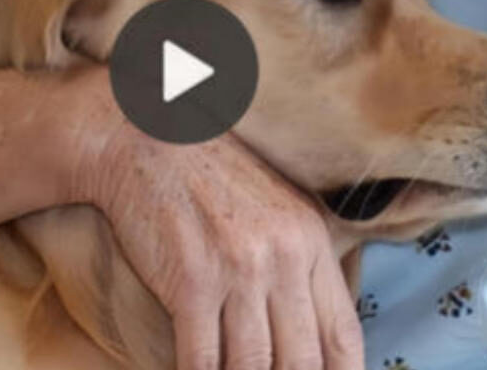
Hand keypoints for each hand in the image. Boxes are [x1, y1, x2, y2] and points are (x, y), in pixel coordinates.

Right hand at [76, 123, 364, 369]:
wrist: (143, 139)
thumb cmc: (206, 174)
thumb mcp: (274, 208)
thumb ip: (298, 262)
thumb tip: (308, 331)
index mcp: (311, 240)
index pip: (342, 336)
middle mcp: (283, 257)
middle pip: (301, 362)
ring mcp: (238, 270)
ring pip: (251, 368)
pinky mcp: (191, 282)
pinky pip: (201, 360)